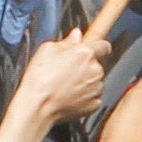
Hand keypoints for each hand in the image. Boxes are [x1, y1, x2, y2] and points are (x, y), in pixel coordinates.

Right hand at [0, 25, 108, 141]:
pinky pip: (93, 96)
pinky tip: (69, 96)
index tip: (90, 50)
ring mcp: (96, 88)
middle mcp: (95, 70)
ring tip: (65, 85)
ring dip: (85, 81)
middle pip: (96, 64)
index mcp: (86, 53)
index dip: (96, 47)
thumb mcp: (47, 50)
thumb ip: (67, 41)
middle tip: (67, 70)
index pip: (103, 45)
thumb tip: (76, 35)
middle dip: (85, 66)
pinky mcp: (94, 104)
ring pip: (95, 81)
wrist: (38, 106)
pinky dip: (84, 96)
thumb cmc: (40, 79)